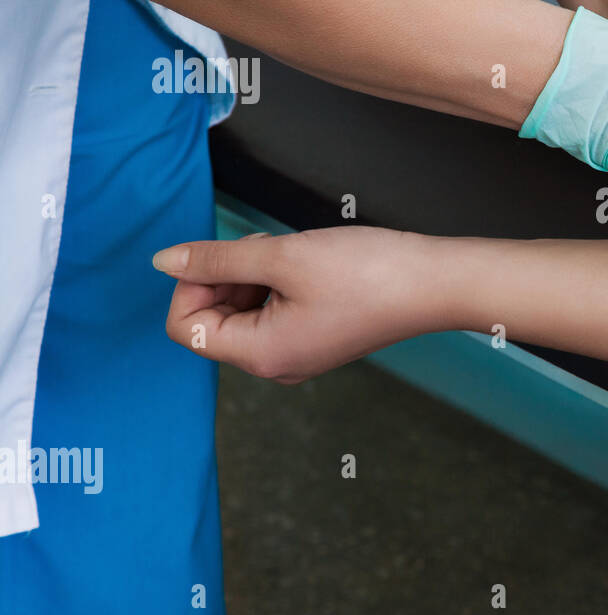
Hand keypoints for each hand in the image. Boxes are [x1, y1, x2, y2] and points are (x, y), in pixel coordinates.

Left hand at [154, 227, 442, 383]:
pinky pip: (272, 312)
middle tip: (268, 250)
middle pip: (211, 320)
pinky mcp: (317, 338)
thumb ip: (217, 259)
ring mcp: (298, 354)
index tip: (229, 254)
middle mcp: (276, 364)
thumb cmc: (369, 273)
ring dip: (253, 275)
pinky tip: (307, 265)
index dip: (193, 283)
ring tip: (293, 255)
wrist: (436, 283)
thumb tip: (164, 261)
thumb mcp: (283, 257)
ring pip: (242, 312)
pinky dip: (276, 283)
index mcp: (262, 355)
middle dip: (226, 277)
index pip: (184, 327)